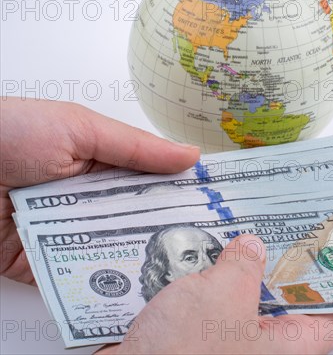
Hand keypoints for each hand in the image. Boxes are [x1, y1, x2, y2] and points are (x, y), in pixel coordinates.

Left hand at [0, 97, 199, 283]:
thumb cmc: (7, 132)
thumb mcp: (78, 128)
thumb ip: (136, 147)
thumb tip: (192, 155)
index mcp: (101, 165)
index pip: (153, 182)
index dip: (185, 194)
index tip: (219, 208)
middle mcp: (88, 200)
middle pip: (138, 222)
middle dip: (171, 235)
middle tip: (211, 249)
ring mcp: (67, 234)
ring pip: (113, 253)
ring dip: (141, 264)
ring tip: (183, 277)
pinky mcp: (42, 265)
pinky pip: (78, 280)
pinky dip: (101, 289)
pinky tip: (135, 295)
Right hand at [97, 235, 332, 353]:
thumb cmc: (184, 353)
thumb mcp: (223, 295)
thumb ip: (244, 265)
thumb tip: (251, 247)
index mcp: (288, 347)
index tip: (332, 254)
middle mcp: (263, 350)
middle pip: (285, 303)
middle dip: (277, 265)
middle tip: (275, 229)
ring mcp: (229, 346)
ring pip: (243, 303)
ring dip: (236, 271)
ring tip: (234, 234)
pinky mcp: (198, 343)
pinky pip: (211, 308)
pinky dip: (207, 284)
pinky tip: (197, 258)